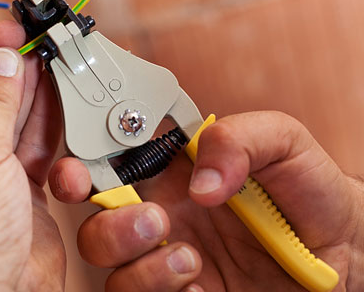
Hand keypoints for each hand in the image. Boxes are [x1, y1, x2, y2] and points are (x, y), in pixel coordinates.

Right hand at [50, 111, 363, 290]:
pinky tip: (200, 283)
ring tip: (191, 257)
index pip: (109, 163)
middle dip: (107, 224)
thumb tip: (200, 181)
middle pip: (95, 220)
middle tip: (155, 220)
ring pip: (110, 266)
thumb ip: (238, 138)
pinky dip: (161, 291)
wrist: (345, 252)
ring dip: (140, 264)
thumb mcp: (284, 144)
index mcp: (171, 172)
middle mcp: (162, 214)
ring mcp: (168, 258)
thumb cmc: (310, 192)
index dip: (80, 165)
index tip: (77, 173)